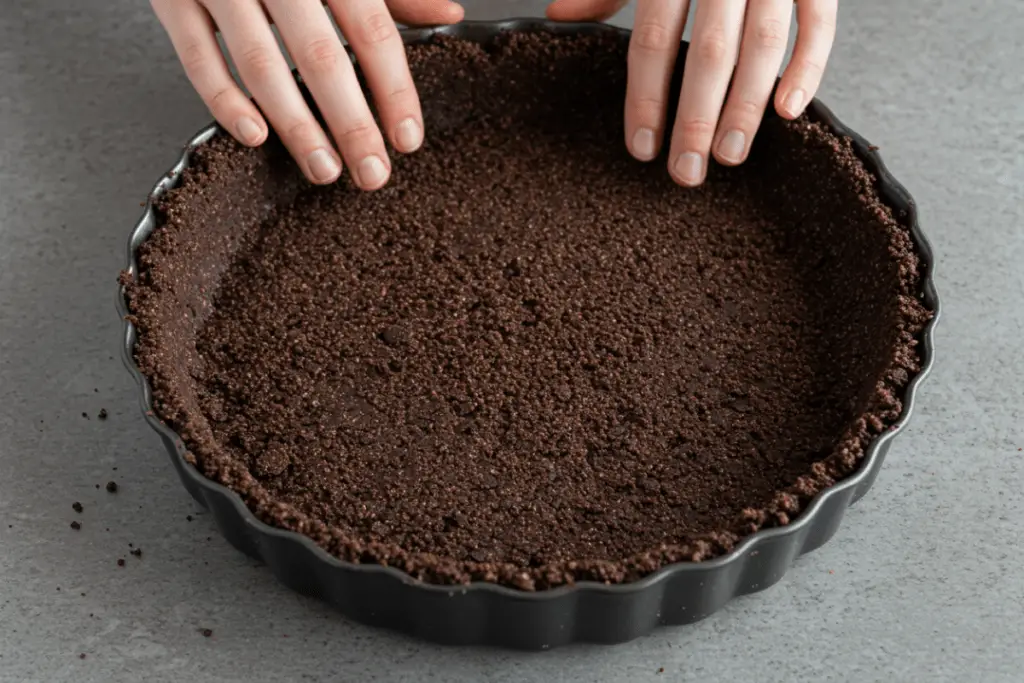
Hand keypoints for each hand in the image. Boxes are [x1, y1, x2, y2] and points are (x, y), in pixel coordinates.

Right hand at [151, 0, 463, 188]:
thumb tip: (448, 15)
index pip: (372, 29)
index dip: (393, 89)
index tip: (408, 139)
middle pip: (322, 55)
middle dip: (351, 123)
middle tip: (372, 173)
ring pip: (261, 64)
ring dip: (296, 125)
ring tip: (324, 169)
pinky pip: (198, 57)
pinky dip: (224, 101)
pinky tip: (255, 136)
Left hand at [547, 0, 837, 186]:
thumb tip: (559, 17)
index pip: (653, 39)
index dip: (645, 97)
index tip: (641, 148)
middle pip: (710, 50)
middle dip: (697, 117)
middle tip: (686, 172)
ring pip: (763, 44)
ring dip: (746, 106)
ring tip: (729, 156)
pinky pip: (820, 21)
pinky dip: (809, 66)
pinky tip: (789, 112)